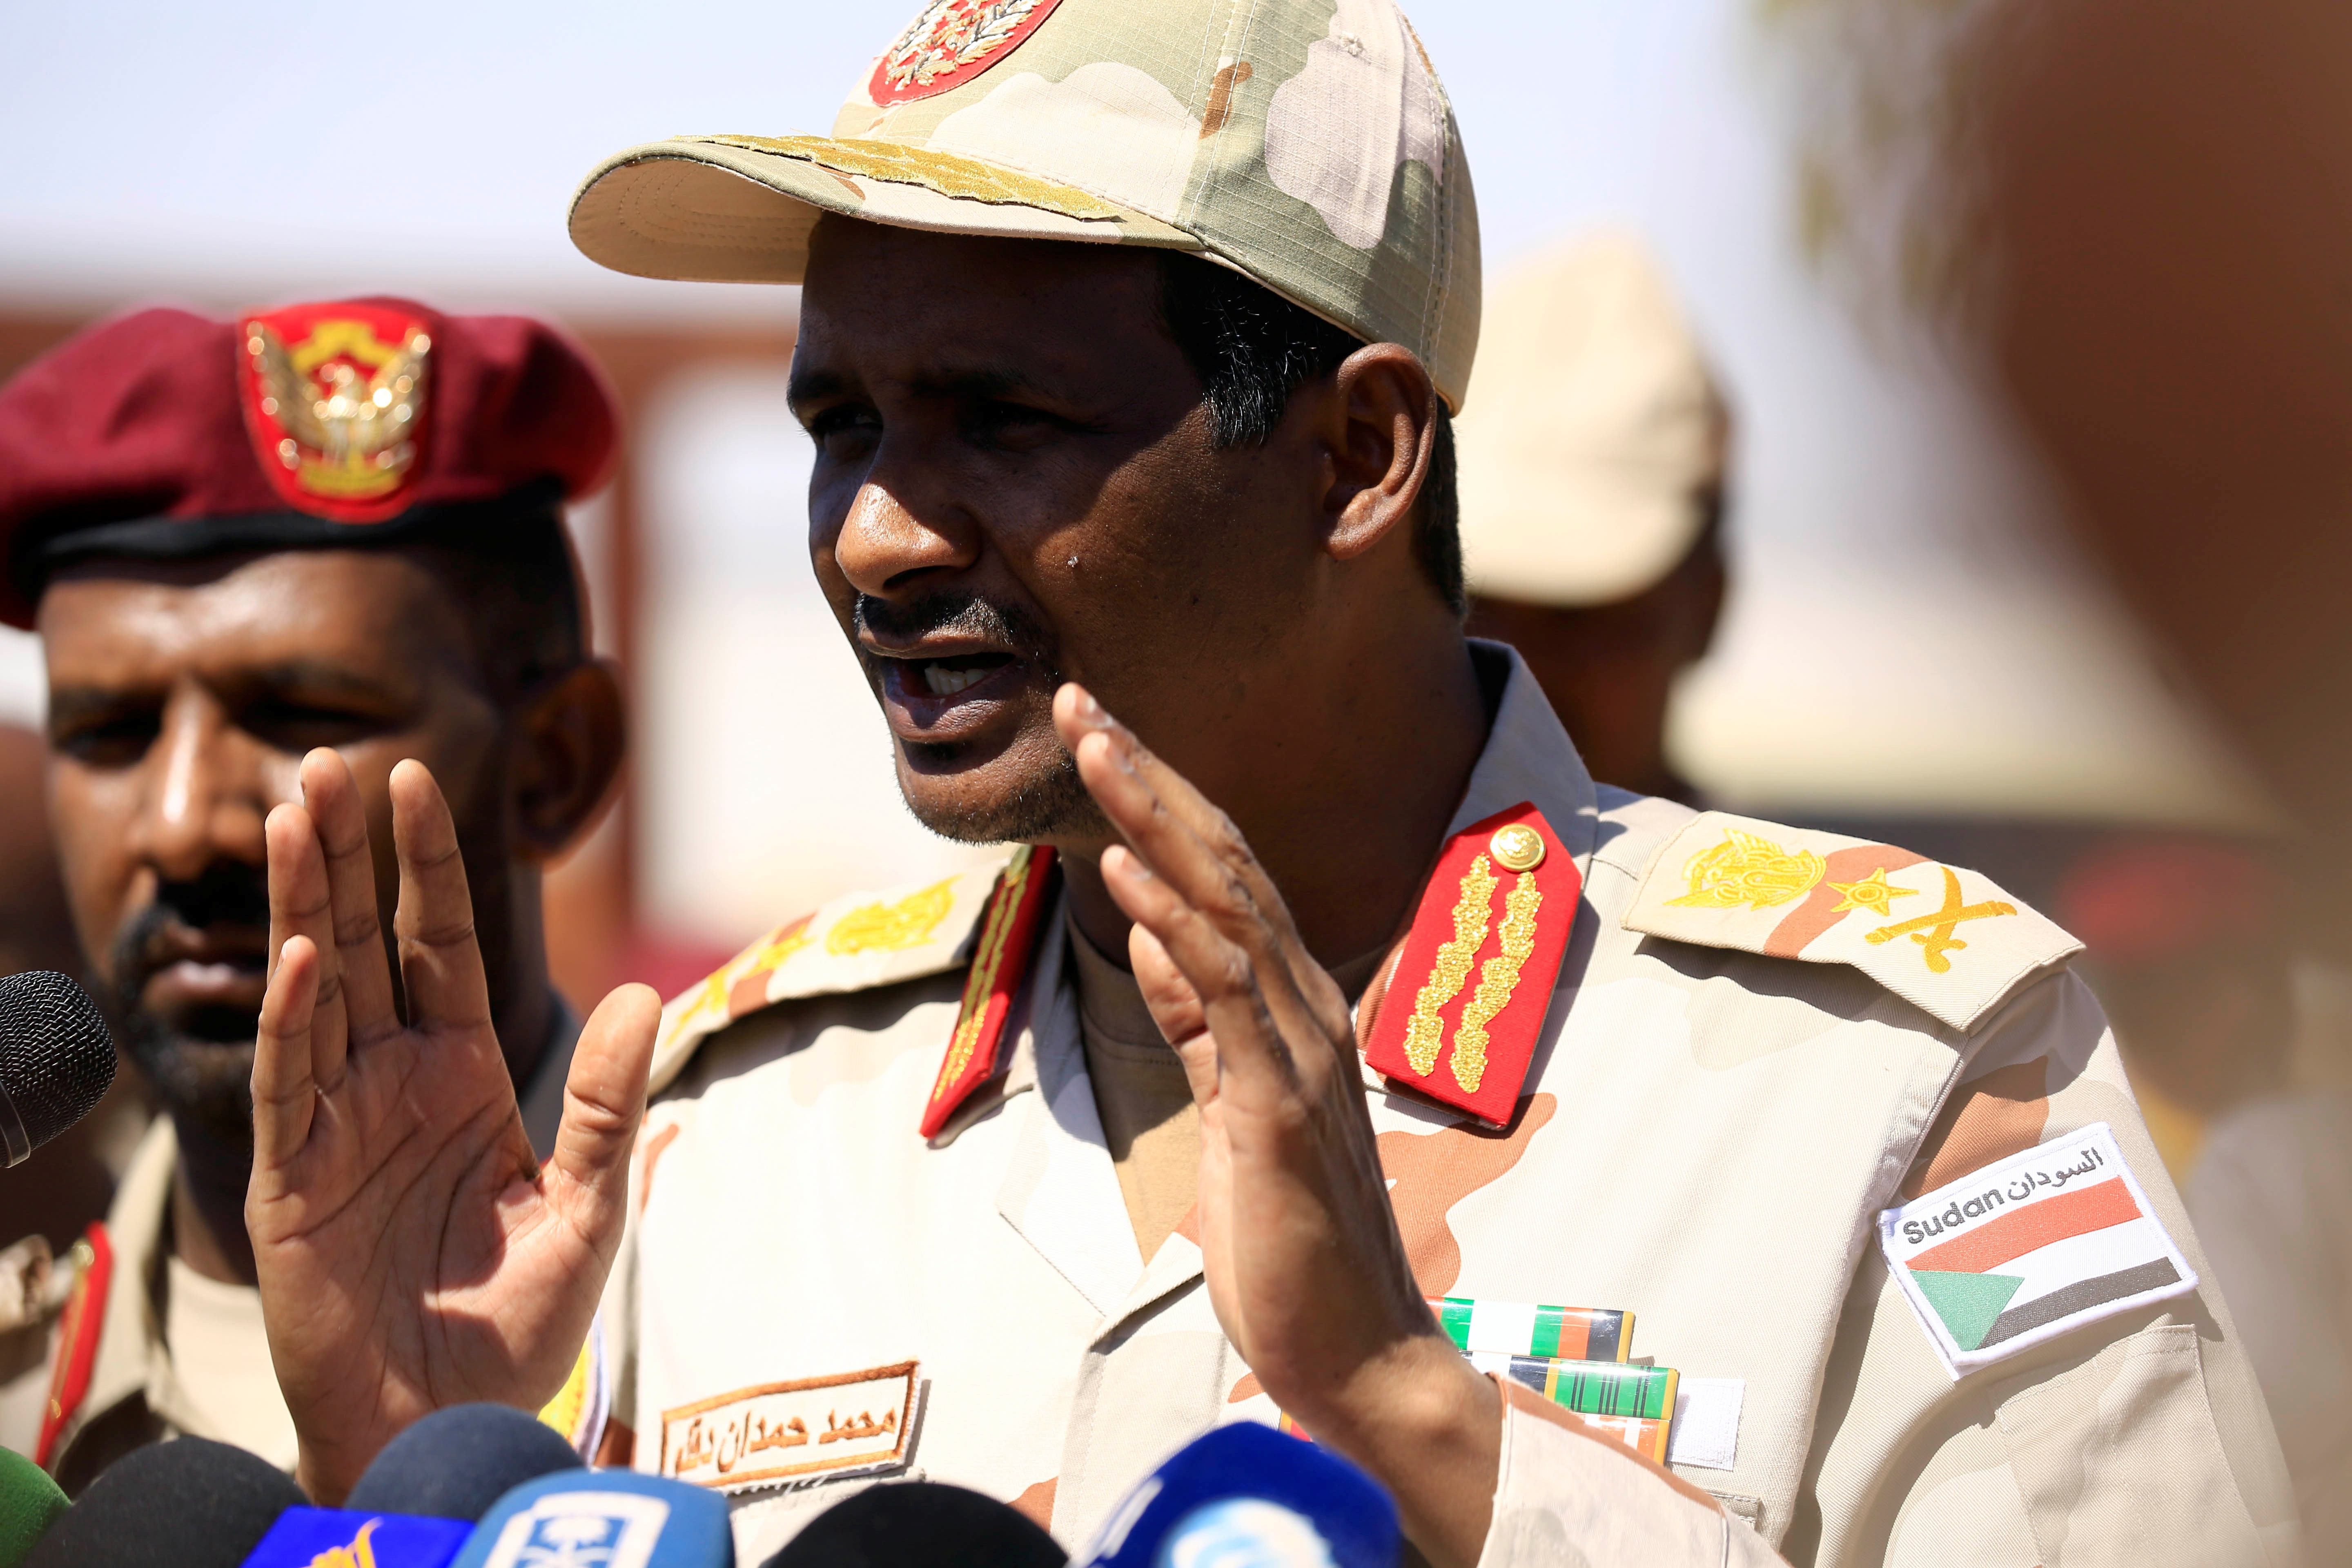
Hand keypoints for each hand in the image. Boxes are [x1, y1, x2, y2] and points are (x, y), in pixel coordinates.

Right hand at [246, 750, 658, 1501]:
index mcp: (458, 1074)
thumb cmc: (514, 1323)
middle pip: (362, 945)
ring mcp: (333, 1124)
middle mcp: (389, 1082)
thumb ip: (610, 1103)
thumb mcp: (586, 1205)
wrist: (452, 1416)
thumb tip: (645, 993)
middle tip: (323, 763)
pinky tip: (301, 957)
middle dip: (342, 856)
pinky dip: (292, 1020)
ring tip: (293, 817)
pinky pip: (288, 1084)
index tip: (411, 779)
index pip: (435, 943)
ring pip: (311, 992)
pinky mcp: (290, 1179)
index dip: (422, 864)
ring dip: (302, 906)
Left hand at [1053, 687, 1499, 1567]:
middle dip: (1149, 775)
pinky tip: (1127, 867)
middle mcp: (1306, 1010)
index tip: (1098, 735)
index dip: (1160, 800)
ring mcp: (1300, 1052)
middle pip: (1224, 864)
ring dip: (1155, 817)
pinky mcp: (1277, 1105)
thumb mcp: (1230, 1111)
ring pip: (1225, 904)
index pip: (1222, 879)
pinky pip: (1224, 993)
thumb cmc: (1294, 1241)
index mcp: (1291, 1010)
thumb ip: (1203, 1026)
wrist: (1359, 1354)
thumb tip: (1159, 946)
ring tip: (1095, 744)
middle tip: (1081, 700)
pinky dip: (1176, 921)